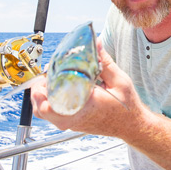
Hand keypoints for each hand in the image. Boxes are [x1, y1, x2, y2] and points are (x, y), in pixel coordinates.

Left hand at [30, 38, 144, 136]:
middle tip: (44, 75)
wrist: (132, 126)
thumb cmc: (127, 107)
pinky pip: (52, 116)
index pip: (52, 103)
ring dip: (41, 98)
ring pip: (44, 114)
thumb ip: (105, 62)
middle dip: (38, 91)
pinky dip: (48, 103)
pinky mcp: (73, 123)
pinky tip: (56, 90)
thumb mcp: (119, 81)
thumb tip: (95, 43)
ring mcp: (72, 123)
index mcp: (84, 107)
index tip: (47, 73)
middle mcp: (74, 118)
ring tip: (47, 82)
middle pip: (42, 110)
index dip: (44, 87)